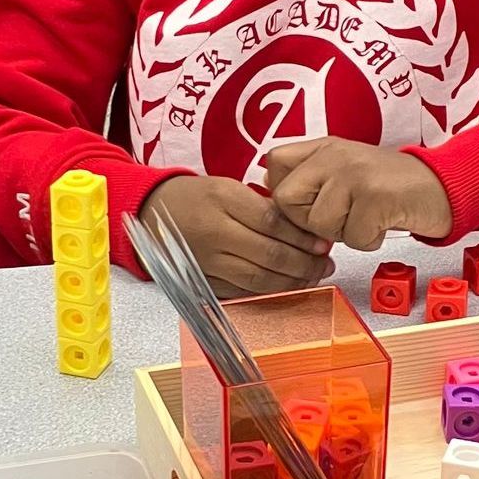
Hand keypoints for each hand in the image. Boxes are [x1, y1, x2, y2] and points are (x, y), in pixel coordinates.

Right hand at [142, 175, 333, 299]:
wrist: (152, 212)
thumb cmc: (197, 196)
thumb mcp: (227, 186)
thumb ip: (262, 205)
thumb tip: (303, 226)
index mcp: (222, 200)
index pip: (272, 222)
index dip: (302, 236)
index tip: (323, 242)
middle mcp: (215, 232)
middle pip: (269, 254)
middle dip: (304, 263)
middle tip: (326, 264)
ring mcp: (208, 260)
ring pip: (258, 279)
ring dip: (292, 282)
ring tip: (313, 277)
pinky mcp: (204, 280)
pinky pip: (242, 291)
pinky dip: (269, 292)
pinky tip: (288, 287)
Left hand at [264, 137, 451, 249]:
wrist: (444, 186)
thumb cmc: (392, 187)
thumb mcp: (346, 172)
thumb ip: (312, 178)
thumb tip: (272, 190)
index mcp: (325, 147)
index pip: (274, 163)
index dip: (285, 194)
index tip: (310, 206)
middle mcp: (336, 155)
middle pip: (287, 200)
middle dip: (311, 222)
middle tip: (343, 217)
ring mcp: (355, 173)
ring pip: (319, 224)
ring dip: (345, 233)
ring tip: (368, 217)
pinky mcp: (376, 196)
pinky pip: (353, 238)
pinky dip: (369, 240)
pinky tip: (384, 223)